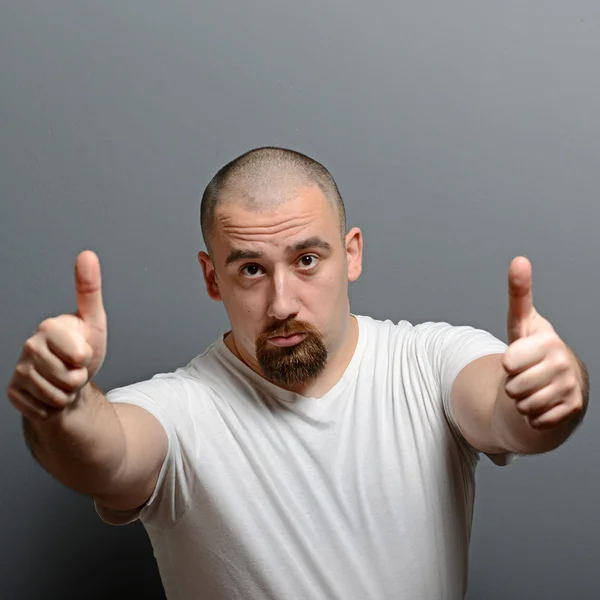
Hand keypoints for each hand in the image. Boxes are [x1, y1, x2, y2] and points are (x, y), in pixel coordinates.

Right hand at [7, 251, 107, 420]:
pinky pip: (45, 409)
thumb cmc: (83, 350)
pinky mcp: (14, 392)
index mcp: (48, 327)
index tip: (82, 351)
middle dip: (79, 378)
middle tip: (75, 368)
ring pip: (57, 395)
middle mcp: (29, 346)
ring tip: (65, 380)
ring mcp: (19, 370)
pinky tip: (51, 393)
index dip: (86, 358)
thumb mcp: (94, 321)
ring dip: (68, 393)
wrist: (70, 382)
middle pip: (69, 377)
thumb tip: (87, 254)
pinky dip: (54, 406)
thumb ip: (89, 290)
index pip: (78, 355)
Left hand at [502, 256, 582, 430]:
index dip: (507, 362)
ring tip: (531, 387)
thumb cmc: (533, 347)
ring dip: (520, 400)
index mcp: (549, 342)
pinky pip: (536, 421)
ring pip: (523, 406)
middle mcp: (563, 364)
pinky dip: (532, 416)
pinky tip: (541, 402)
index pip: (510, 362)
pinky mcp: (572, 409)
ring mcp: (570, 388)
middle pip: (513, 387)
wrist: (556, 378)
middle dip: (512, 384)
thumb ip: (519, 294)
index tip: (516, 356)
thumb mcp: (522, 321)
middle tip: (523, 374)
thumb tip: (519, 260)